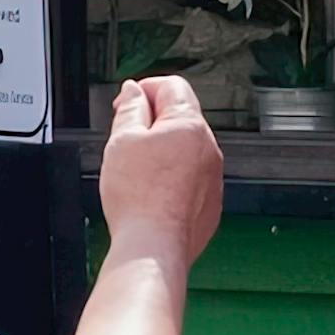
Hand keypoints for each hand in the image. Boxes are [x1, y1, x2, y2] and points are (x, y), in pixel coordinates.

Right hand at [94, 69, 223, 267]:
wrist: (153, 247)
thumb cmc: (138, 198)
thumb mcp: (122, 140)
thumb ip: (129, 109)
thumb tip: (133, 92)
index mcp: (190, 126)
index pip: (171, 86)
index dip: (143, 90)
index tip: (126, 103)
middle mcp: (209, 149)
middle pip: (180, 117)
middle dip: (151, 121)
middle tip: (126, 138)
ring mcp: (212, 177)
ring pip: (185, 150)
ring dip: (161, 151)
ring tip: (136, 171)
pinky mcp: (209, 203)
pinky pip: (190, 179)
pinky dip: (171, 179)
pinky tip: (150, 192)